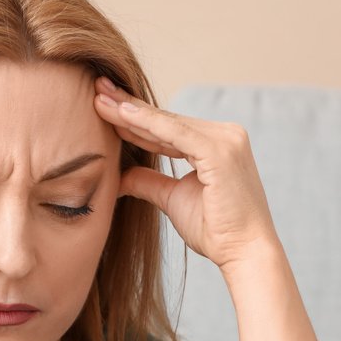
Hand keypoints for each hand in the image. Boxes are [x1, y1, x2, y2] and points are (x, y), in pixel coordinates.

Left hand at [93, 75, 281, 275]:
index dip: (134, 118)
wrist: (244, 253)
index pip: (167, 128)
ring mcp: (226, 140)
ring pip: (167, 124)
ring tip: (99, 97)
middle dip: (128, 105)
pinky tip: (122, 113)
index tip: (103, 106)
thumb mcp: (174, 200)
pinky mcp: (220, 151)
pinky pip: (175, 134)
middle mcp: (225, 135)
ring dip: (130, 110)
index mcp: (216, 144)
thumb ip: (149, 182)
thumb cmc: (216, 231)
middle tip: (96, 87)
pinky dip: (147, 123)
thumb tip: (120, 176)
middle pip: (166, 120)